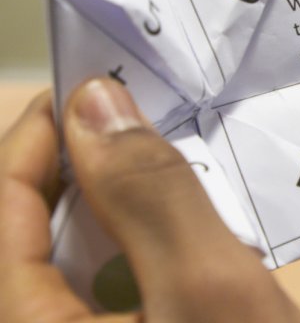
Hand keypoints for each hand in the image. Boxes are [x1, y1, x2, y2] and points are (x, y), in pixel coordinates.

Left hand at [0, 80, 299, 322]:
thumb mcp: (209, 292)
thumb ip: (150, 191)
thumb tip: (96, 98)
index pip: (1, 204)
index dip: (42, 130)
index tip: (105, 77)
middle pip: (28, 227)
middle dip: (88, 160)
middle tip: (152, 112)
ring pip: (66, 256)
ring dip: (115, 200)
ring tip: (172, 157)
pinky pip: (99, 289)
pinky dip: (136, 244)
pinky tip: (183, 228)